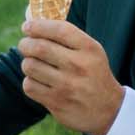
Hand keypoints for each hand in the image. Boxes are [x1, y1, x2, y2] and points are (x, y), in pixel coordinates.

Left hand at [18, 17, 126, 134]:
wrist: (109, 111)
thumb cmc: (93, 74)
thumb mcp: (92, 52)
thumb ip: (68, 38)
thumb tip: (33, 24)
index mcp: (89, 49)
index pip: (58, 30)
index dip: (37, 26)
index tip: (27, 27)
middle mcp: (79, 66)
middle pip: (38, 47)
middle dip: (26, 44)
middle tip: (25, 45)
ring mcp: (67, 86)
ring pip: (30, 66)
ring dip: (27, 63)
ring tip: (34, 65)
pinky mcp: (57, 103)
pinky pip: (29, 86)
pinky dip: (30, 82)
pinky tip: (39, 82)